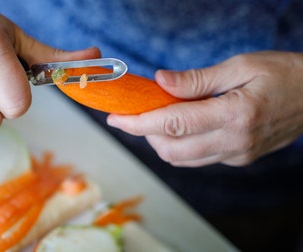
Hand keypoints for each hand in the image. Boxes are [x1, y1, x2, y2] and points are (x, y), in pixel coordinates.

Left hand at [107, 51, 302, 166]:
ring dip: (161, 142)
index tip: (116, 118)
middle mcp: (235, 142)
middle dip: (145, 135)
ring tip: (157, 117)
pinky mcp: (240, 158)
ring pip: (183, 159)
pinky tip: (182, 126)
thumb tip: (160, 81)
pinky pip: (199, 158)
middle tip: (137, 114)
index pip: (172, 124)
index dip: (138, 123)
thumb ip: (197, 79)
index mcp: (235, 115)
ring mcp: (238, 154)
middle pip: (171, 150)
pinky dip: (181, 145)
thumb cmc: (283, 73)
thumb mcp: (240, 66)